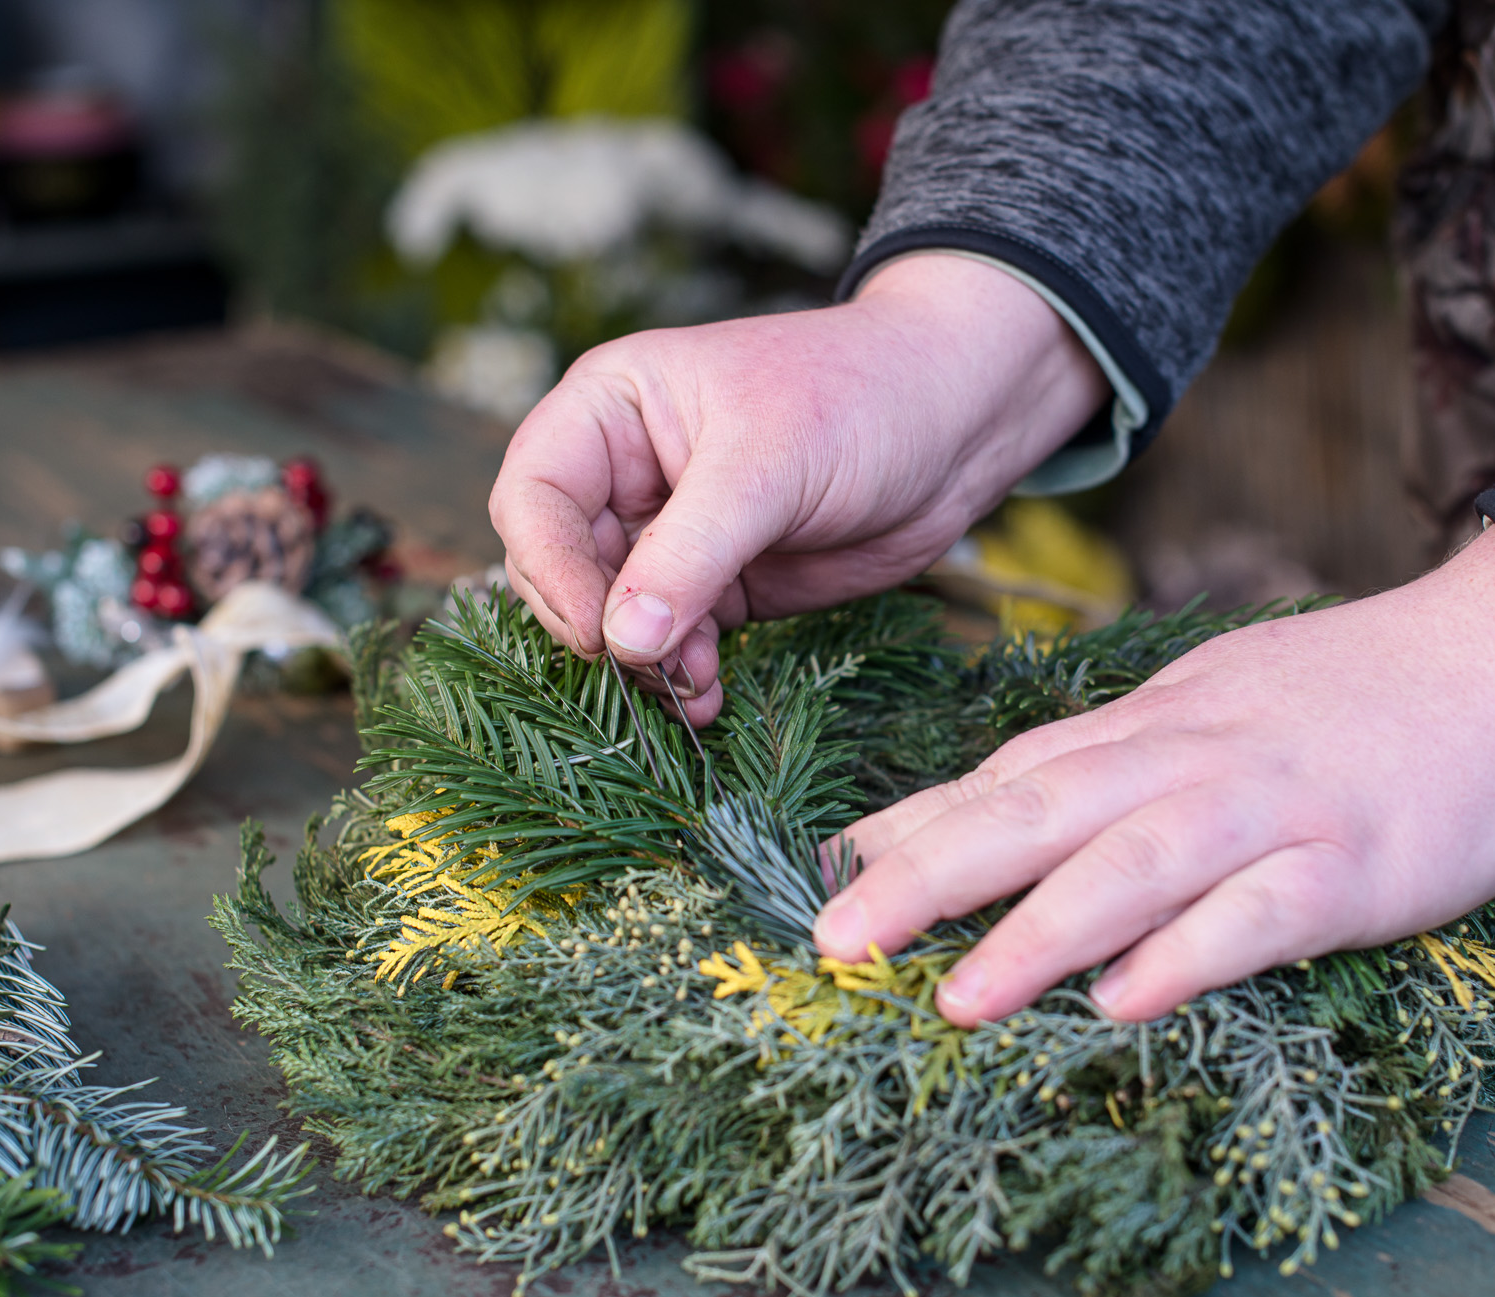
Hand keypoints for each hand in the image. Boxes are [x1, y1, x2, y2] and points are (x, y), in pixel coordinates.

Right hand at [489, 254, 1108, 721]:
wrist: (961, 421)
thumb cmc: (861, 398)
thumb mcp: (768, 467)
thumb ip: (689, 555)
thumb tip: (620, 641)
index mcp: (611, 409)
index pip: (533, 494)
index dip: (549, 567)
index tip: (594, 632)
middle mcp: (624, 472)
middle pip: (560, 567)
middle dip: (598, 626)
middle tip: (650, 671)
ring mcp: (668, 534)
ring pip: (613, 616)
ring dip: (642, 664)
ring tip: (695, 693)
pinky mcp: (717, 586)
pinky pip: (670, 643)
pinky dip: (681, 676)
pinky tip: (710, 699)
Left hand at [812, 526, 1494, 1024]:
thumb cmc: (1338, 701)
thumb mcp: (1202, 709)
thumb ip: (1103, 763)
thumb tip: (987, 813)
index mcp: (1145, 729)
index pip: (1007, 776)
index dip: (910, 826)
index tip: (816, 873)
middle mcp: (1187, 760)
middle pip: (1039, 812)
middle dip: (927, 877)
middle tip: (832, 940)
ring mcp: (1269, 810)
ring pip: (1135, 864)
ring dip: (1040, 930)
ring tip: (955, 997)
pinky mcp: (1352, 865)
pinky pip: (1260, 913)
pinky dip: (1191, 955)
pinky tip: (1125, 1004)